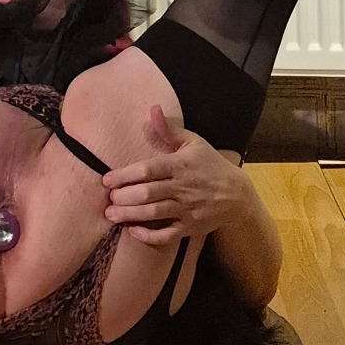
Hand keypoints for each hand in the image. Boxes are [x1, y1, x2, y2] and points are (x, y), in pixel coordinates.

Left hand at [103, 108, 248, 243]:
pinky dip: (150, 236)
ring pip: (154, 213)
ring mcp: (186, 209)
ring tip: (111, 215)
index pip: (148, 169)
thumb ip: (169, 129)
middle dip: (124, 197)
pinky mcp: (189, 227)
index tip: (107, 180)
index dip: (125, 175)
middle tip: (107, 200)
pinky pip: (167, 235)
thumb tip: (153, 108)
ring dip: (130, 215)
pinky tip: (134, 232)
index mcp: (179, 165)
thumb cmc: (211, 164)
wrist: (237, 195)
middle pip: (148, 193)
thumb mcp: (193, 142)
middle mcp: (181, 187)